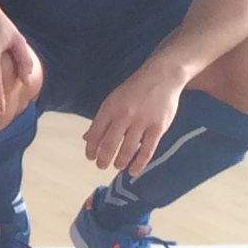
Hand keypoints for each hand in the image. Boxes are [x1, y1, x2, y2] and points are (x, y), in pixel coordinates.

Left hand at [82, 61, 185, 175]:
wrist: (161, 76)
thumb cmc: (134, 90)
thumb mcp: (113, 99)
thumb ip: (101, 120)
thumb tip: (86, 138)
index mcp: (110, 107)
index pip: (95, 132)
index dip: (91, 148)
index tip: (90, 157)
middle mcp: (124, 115)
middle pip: (110, 144)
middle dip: (103, 158)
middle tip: (101, 166)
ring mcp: (142, 122)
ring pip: (128, 149)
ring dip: (120, 162)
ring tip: (117, 167)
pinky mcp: (158, 128)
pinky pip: (147, 151)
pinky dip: (139, 164)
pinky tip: (133, 171)